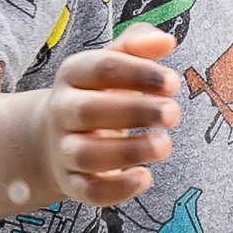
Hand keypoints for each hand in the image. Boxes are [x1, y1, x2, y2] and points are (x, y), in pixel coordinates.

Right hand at [35, 26, 181, 205]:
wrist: (58, 134)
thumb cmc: (100, 92)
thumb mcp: (115, 61)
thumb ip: (139, 45)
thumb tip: (166, 41)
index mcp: (74, 74)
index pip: (102, 68)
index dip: (139, 73)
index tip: (173, 83)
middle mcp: (63, 110)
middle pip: (89, 111)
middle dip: (135, 111)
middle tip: (173, 113)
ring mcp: (65, 148)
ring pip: (86, 154)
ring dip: (129, 151)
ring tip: (164, 145)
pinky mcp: (73, 182)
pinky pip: (89, 191)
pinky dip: (117, 189)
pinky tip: (145, 177)